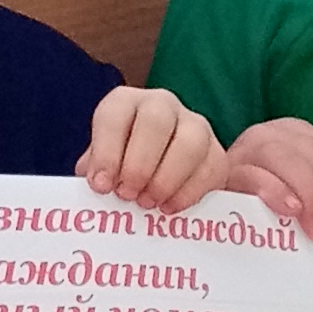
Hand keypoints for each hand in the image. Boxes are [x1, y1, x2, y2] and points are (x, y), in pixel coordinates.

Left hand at [79, 87, 224, 208]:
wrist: (153, 173)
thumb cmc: (119, 167)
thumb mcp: (101, 164)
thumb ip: (96, 172)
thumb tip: (98, 186)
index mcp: (125, 103)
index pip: (115, 115)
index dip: (106, 152)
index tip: (100, 186)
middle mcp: (161, 105)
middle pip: (156, 121)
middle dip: (139, 164)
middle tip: (127, 195)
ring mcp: (195, 125)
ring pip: (191, 141)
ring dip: (167, 178)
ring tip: (148, 203)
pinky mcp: (216, 153)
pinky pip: (211, 168)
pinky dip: (188, 193)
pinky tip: (168, 208)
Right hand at [222, 119, 312, 246]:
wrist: (201, 197)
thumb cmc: (258, 206)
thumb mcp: (300, 199)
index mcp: (303, 137)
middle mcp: (279, 134)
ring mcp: (251, 147)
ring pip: (291, 161)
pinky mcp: (225, 168)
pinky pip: (254, 175)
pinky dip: (276, 191)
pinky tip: (291, 212)